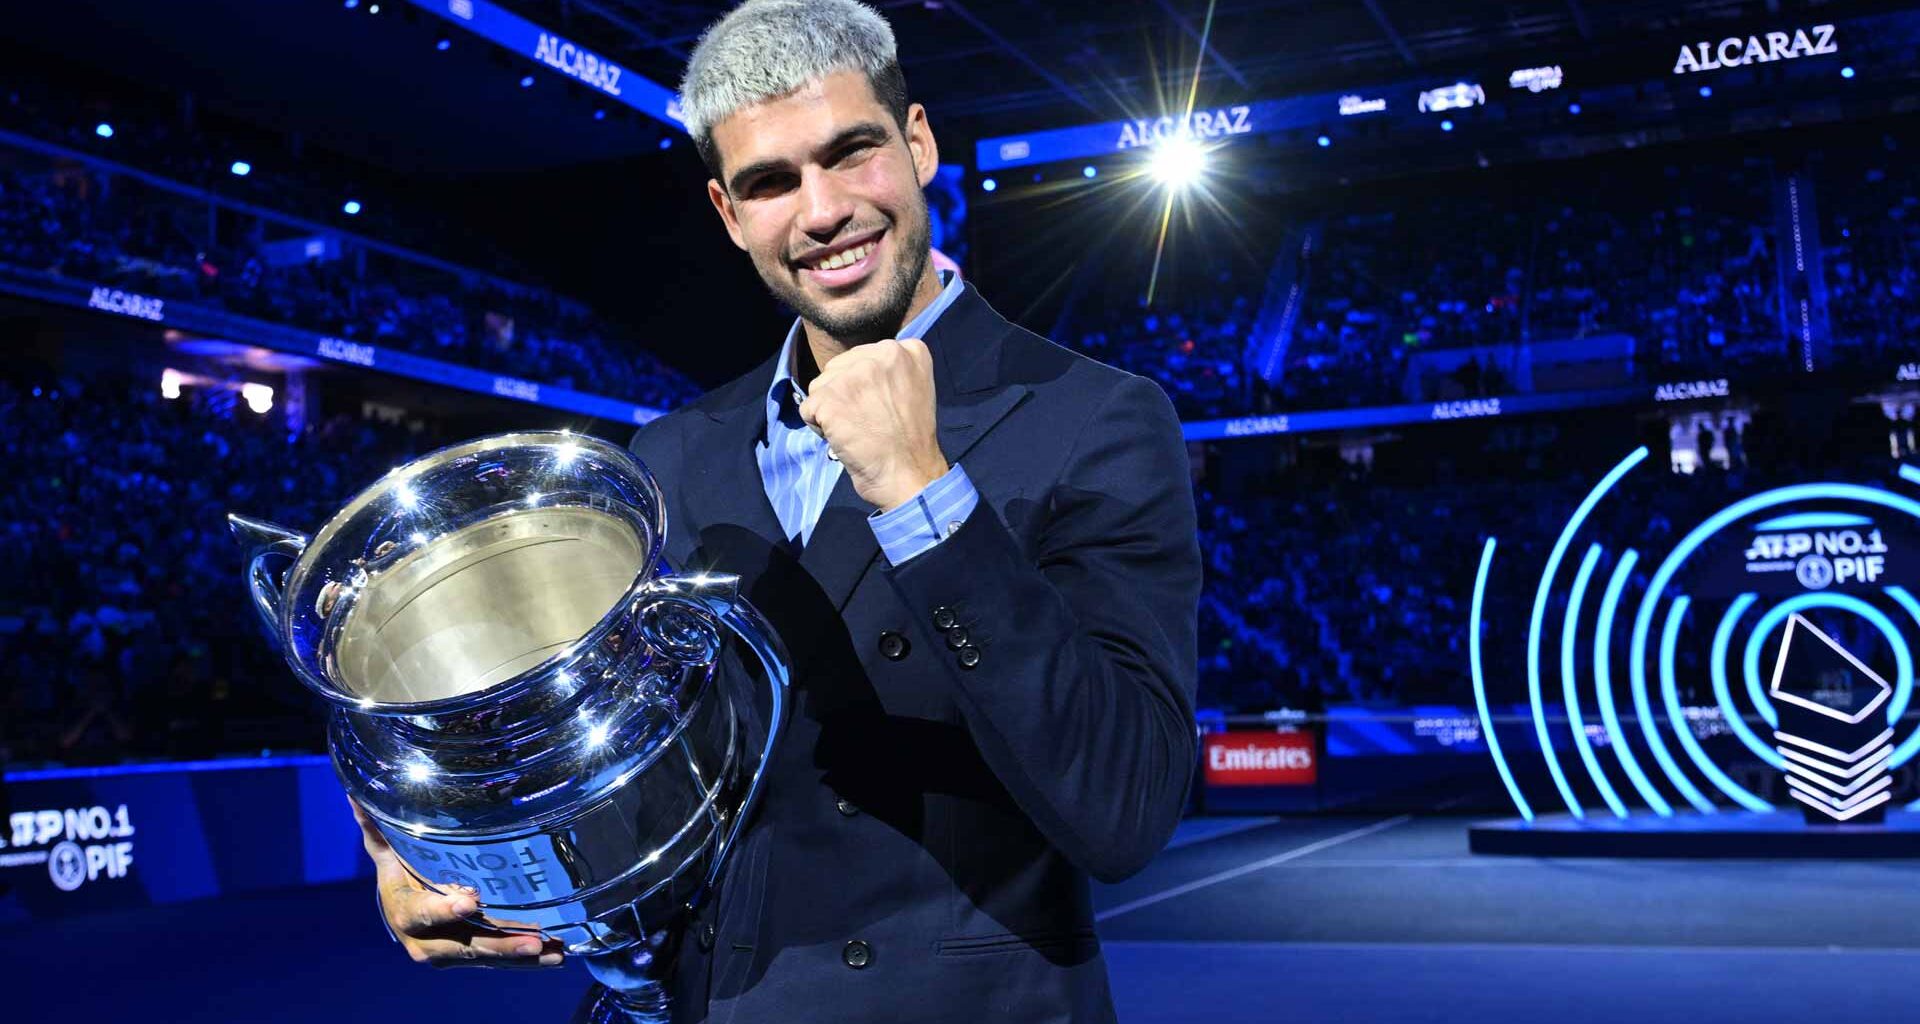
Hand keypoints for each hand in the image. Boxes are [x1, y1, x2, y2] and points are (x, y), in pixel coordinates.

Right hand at [352, 798, 565, 968]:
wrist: (403, 907)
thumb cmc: (399, 870)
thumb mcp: (387, 850)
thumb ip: (376, 824)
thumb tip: (356, 791)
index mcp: (406, 913)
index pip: (422, 914)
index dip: (443, 910)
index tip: (469, 901)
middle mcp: (429, 941)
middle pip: (464, 947)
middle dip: (499, 946)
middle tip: (531, 942)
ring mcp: (455, 951)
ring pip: (489, 957)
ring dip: (522, 956)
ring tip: (553, 951)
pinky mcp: (476, 954)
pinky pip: (502, 960)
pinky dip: (528, 960)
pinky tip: (557, 954)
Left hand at [797, 338, 947, 512]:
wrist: (909, 475)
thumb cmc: (912, 441)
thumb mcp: (914, 388)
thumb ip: (889, 372)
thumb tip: (854, 370)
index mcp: (907, 350)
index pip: (863, 357)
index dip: (864, 386)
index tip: (882, 407)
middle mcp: (882, 354)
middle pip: (839, 368)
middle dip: (844, 395)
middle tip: (868, 422)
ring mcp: (854, 374)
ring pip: (821, 386)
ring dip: (830, 410)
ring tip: (856, 431)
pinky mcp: (830, 397)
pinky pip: (808, 408)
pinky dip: (819, 428)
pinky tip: (843, 439)